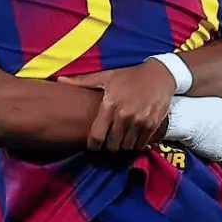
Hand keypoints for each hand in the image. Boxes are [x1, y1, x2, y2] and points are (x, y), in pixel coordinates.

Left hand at [59, 60, 175, 151]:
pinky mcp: (152, 125)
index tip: (93, 147)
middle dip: (109, 147)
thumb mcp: (107, 76)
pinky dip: (136, 145)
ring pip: (126, 147)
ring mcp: (140, 121)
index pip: (97, 136)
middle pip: (112, 145)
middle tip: (108, 142)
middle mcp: (125, 115)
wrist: (160, 75)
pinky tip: (133, 138)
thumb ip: (83, 82)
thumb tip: (60, 81)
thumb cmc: (130, 76)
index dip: (93, 146)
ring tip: (121, 140)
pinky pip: (141, 145)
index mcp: (110, 105)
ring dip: (123, 147)